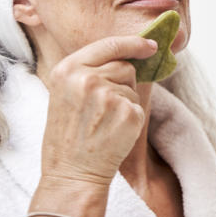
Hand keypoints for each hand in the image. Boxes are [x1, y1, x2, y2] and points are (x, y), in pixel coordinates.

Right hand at [39, 36, 157, 183]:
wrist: (71, 174)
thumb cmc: (68, 136)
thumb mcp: (65, 94)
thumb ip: (88, 71)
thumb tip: (129, 54)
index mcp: (67, 69)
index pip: (108, 44)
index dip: (133, 43)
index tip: (150, 45)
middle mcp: (86, 78)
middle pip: (124, 66)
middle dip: (122, 83)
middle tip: (102, 110)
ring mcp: (108, 95)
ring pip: (132, 87)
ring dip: (125, 102)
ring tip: (103, 123)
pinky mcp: (127, 113)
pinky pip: (139, 107)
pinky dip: (131, 120)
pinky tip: (113, 133)